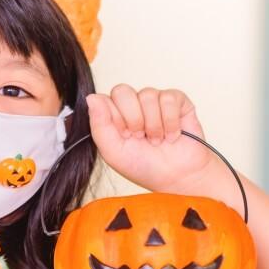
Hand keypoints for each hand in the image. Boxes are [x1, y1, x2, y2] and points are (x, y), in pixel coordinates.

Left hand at [85, 85, 218, 192]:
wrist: (177, 178)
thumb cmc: (144, 166)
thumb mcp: (113, 151)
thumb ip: (99, 125)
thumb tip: (91, 97)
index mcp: (115, 115)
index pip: (104, 99)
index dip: (115, 118)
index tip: (124, 136)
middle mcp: (133, 104)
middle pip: (122, 91)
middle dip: (132, 118)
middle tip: (140, 137)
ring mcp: (155, 101)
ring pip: (147, 94)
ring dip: (153, 124)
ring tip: (157, 140)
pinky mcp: (177, 100)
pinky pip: (168, 98)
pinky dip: (170, 121)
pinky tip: (172, 135)